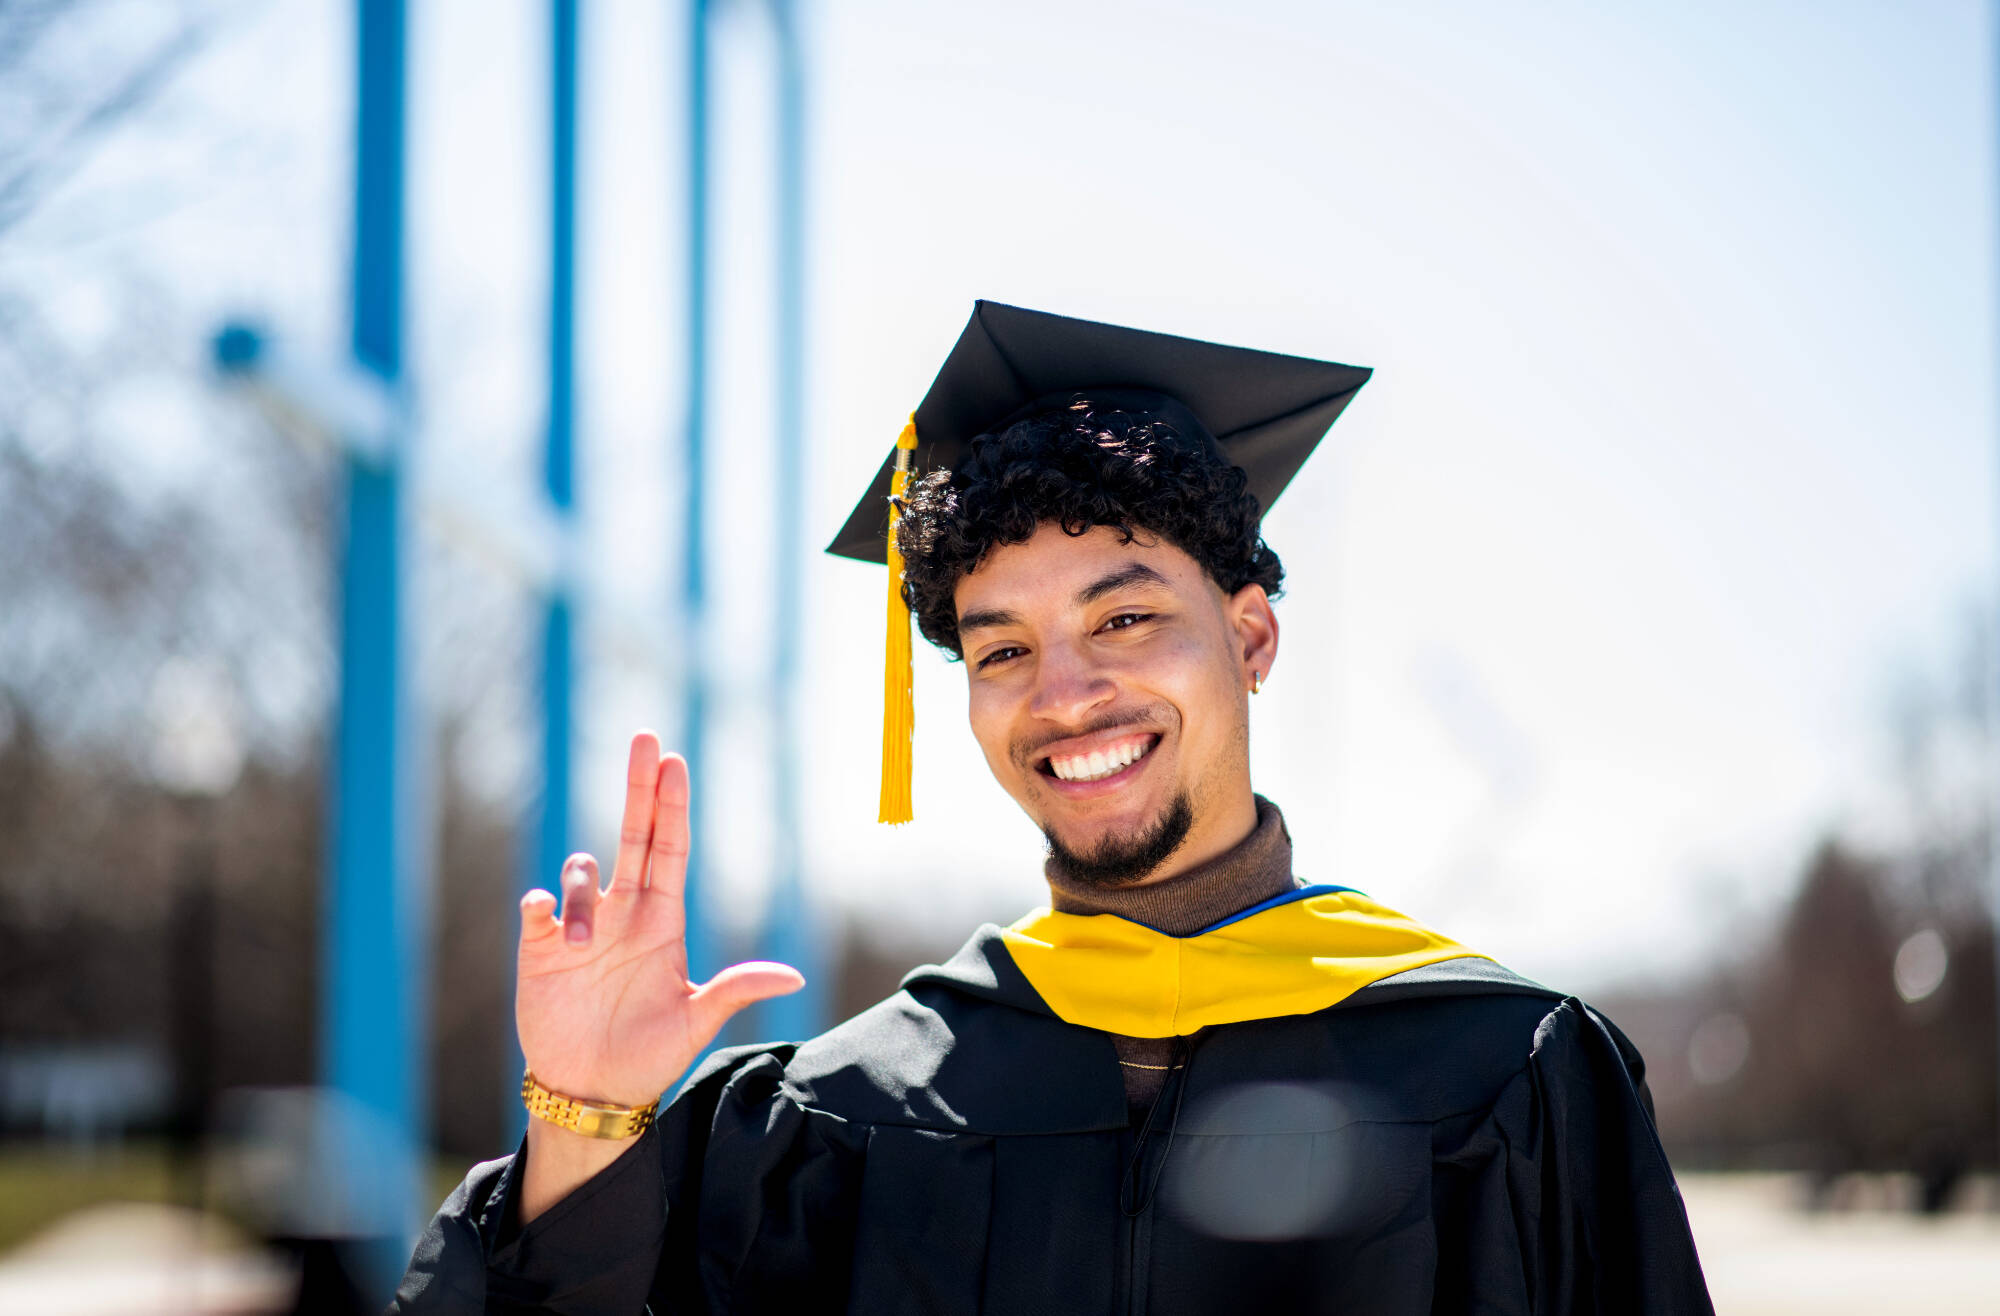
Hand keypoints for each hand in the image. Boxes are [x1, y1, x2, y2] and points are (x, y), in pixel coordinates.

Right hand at [516, 731, 804, 1109]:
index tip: (675, 761)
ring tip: (585, 943)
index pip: (669, 848)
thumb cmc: (649, 1056)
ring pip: (582, 871)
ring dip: (583, 890)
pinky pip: (536, 906)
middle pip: (631, 834)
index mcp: (661, 921)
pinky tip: (545, 914)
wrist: (593, 1092)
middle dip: (638, 787)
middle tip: (645, 738)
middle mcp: (622, 913)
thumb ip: (736, 991)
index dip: (671, 805)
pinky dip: (541, 901)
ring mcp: (580, 928)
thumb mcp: (695, 1021)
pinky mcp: (541, 949)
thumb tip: (795, 976)